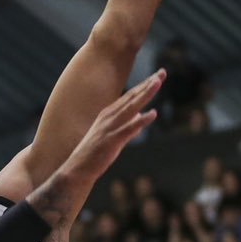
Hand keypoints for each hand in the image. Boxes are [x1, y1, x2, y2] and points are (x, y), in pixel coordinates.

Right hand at [34, 74, 163, 216]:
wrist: (78, 169)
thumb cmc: (95, 154)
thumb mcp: (113, 135)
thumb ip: (127, 125)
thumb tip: (140, 117)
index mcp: (108, 114)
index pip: (130, 97)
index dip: (144, 86)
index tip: (157, 76)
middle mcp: (109, 117)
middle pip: (132, 97)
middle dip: (148, 84)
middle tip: (162, 72)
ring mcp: (110, 128)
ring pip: (131, 108)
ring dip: (145, 95)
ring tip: (158, 83)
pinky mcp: (112, 141)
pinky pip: (129, 129)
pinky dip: (141, 120)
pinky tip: (153, 114)